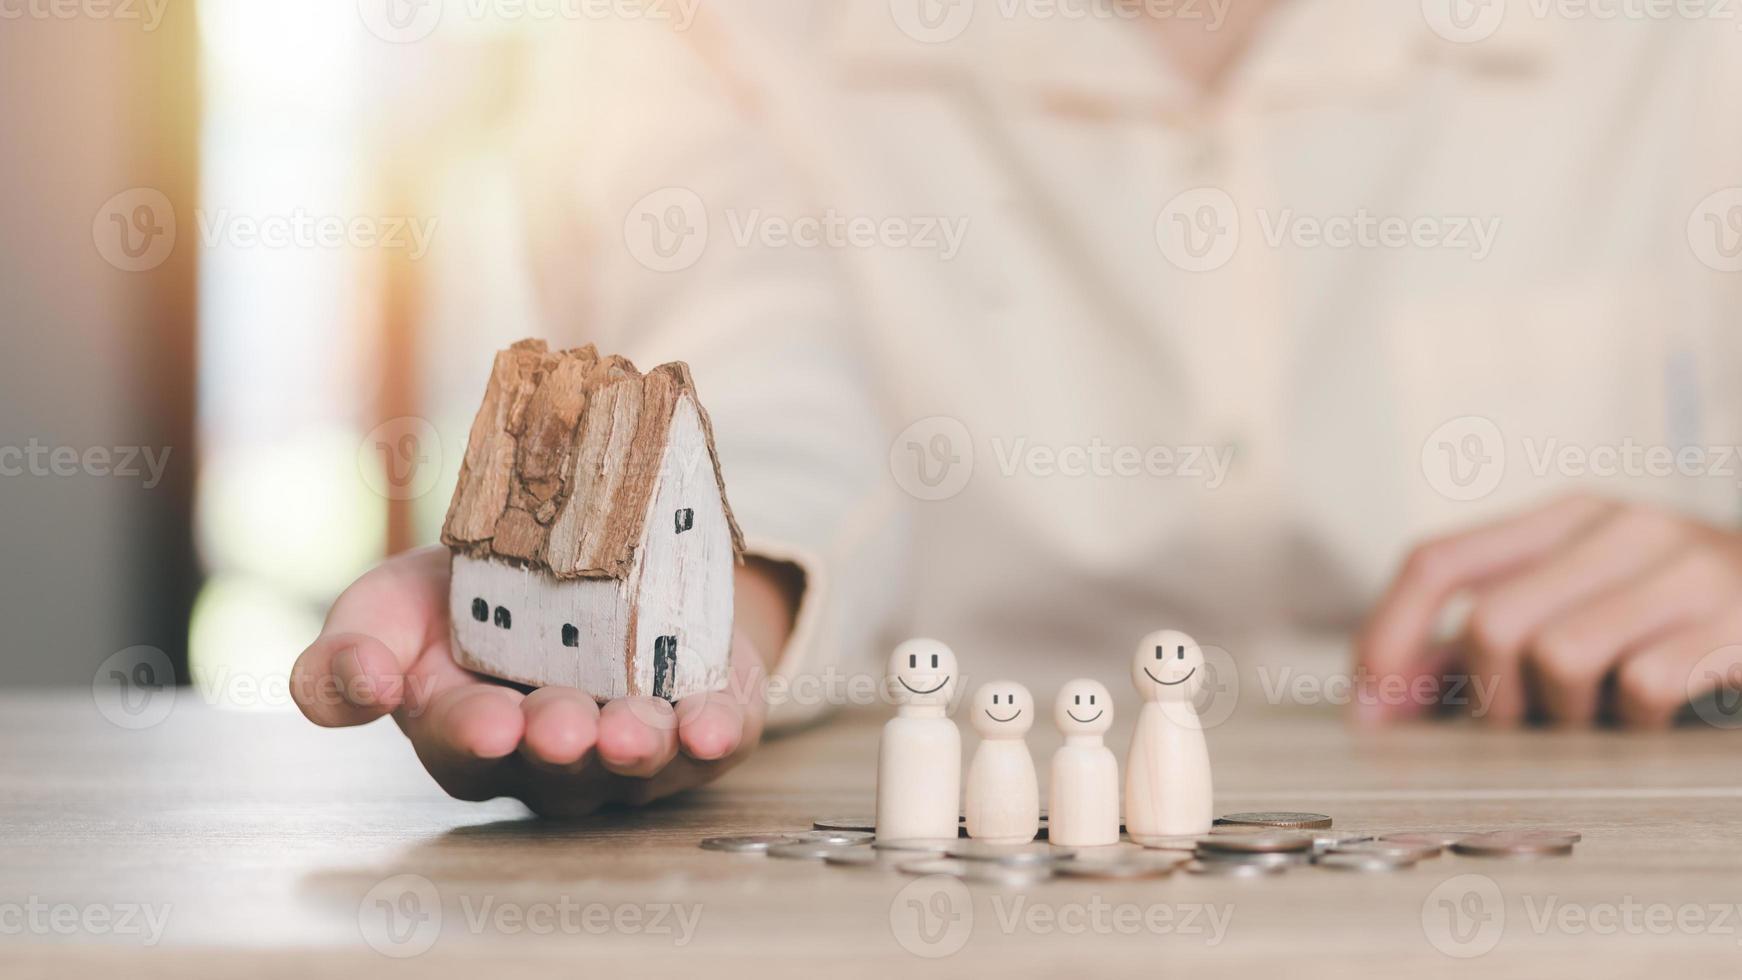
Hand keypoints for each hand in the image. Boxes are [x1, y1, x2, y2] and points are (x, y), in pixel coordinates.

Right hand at [290, 546, 794, 814]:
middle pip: (555, 766)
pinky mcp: (705, 724)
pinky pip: (715, 743)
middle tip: (561, 724)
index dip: (471, 733)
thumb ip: (349, 650)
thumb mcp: (392, 605)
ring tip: (631, 730)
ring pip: (636, 765)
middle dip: (559, 743)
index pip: (463, 744)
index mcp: (467, 731)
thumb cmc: (472, 593)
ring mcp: (632, 751)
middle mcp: (551, 758)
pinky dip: (718, 735)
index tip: (485, 721)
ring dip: (637, 748)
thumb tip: (362, 686)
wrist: (584, 551)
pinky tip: (716, 728)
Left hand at [1356, 494, 1741, 727]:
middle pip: (1488, 621)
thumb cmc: (1678, 620)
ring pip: (1557, 655)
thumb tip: (1381, 699)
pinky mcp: (1737, 620)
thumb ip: (1482, 643)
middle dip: (1489, 697)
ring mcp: (1684, 567)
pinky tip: (1653, 717)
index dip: (1386, 639)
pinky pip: (1642, 688)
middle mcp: (1619, 527)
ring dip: (1565, 714)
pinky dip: (1635, 724)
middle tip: (1523, 724)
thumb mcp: (1578, 606)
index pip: (1435, 561)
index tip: (1370, 711)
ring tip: (1599, 715)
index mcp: (1565, 516)